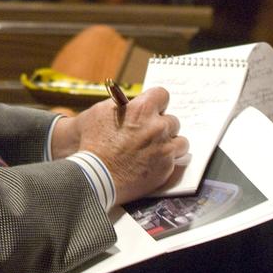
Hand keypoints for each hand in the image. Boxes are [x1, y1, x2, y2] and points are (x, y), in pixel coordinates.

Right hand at [51, 86, 187, 204]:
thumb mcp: (98, 112)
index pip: (162, 95)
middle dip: (162, 126)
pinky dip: (165, 162)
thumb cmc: (92, 143)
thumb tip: (128, 103)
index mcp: (142, 109)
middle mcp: (157, 127)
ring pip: (180, 141)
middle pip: (173, 120)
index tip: (153, 109)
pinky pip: (175, 161)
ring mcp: (164, 149)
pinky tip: (151, 164)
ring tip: (156, 150)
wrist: (94, 177)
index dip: (157, 102)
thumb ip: (119, 104)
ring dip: (170, 144)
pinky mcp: (166, 169)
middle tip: (149, 134)